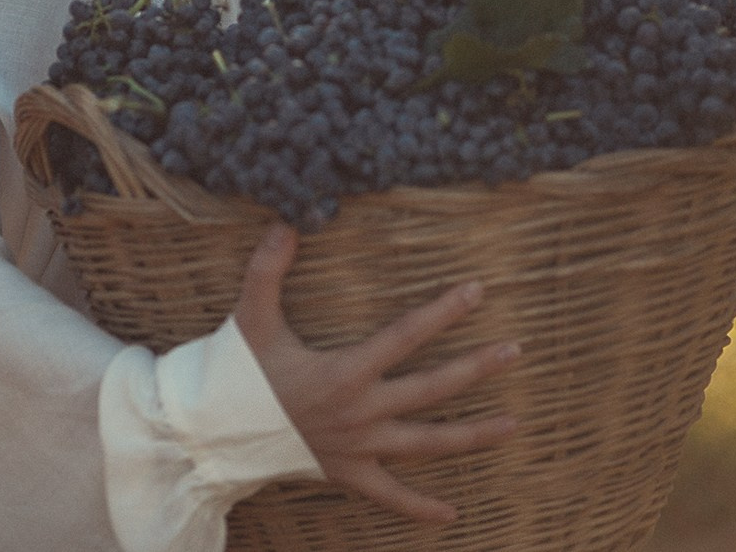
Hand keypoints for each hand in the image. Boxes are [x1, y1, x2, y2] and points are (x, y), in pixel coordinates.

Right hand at [231, 223, 521, 525]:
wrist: (219, 434)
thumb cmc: (238, 372)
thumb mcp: (251, 316)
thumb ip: (267, 268)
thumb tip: (287, 221)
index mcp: (345, 371)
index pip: (406, 335)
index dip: (443, 312)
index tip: (477, 291)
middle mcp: (363, 411)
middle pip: (432, 388)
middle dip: (477, 368)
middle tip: (516, 351)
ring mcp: (361, 447)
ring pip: (428, 443)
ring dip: (474, 435)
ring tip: (515, 425)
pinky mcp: (350, 474)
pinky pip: (391, 496)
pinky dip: (420, 508)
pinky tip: (452, 515)